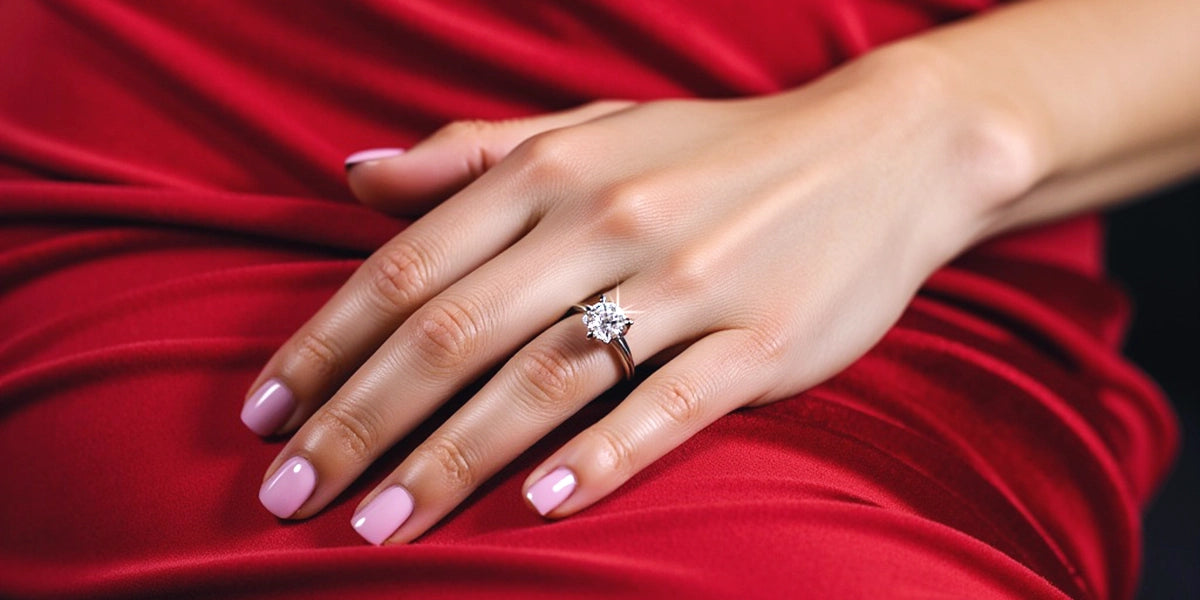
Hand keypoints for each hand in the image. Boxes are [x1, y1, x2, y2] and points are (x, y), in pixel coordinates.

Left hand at [241, 45, 1029, 543]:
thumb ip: (468, 153)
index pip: (408, 265)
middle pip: (453, 333)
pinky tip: (537, 509)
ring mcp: (687, 281)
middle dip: (360, 422)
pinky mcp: (760, 339)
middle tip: (289, 497)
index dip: (325, 345)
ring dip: (451, 460)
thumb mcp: (590, 126)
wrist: (880, 152)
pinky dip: (598, 457)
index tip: (264, 415)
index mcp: (552, 168)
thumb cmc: (715, 150)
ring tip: (380, 526)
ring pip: (542, 379)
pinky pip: (665, 405)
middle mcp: (606, 219)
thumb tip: (352, 178)